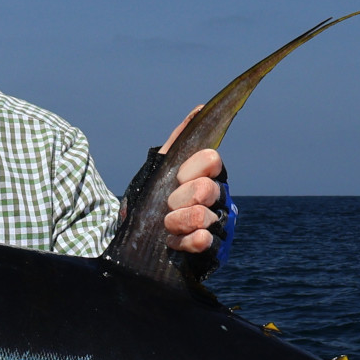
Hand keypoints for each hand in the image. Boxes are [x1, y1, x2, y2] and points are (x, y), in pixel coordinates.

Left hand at [161, 108, 224, 254]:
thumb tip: (200, 109)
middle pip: (205, 189)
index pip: (211, 159)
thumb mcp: (162, 168)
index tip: (176, 178)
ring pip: (201, 216)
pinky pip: (205, 240)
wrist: (138, 241)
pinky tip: (173, 242)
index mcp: (209, 175)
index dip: (189, 169)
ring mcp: (221, 225)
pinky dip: (184, 242)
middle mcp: (220, 198)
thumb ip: (179, 139)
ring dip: (176, 222)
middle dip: (177, 199)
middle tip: (168, 206)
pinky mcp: (216, 250)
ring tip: (168, 227)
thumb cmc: (155, 201)